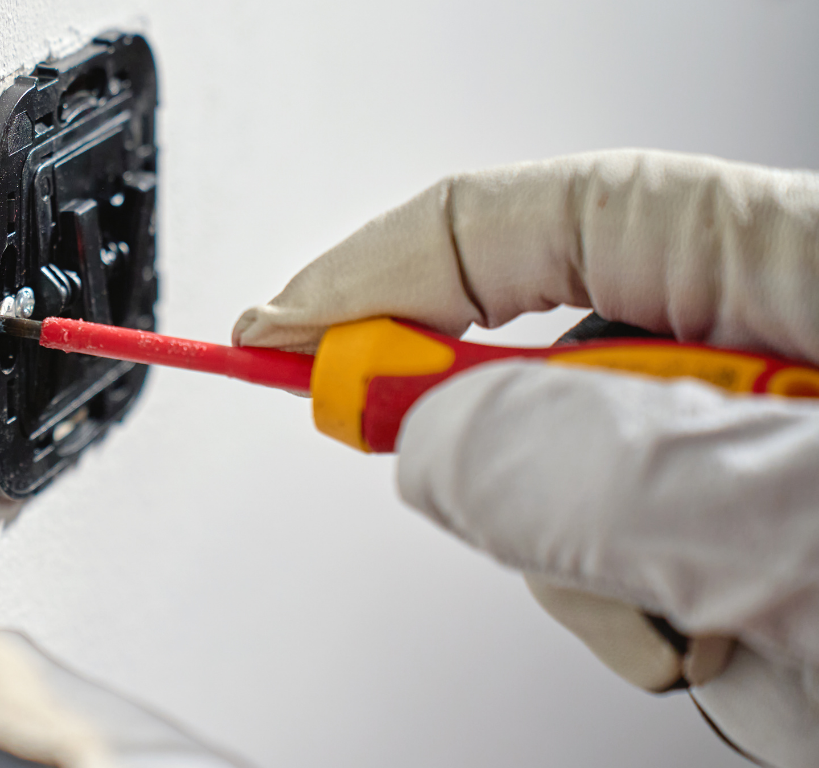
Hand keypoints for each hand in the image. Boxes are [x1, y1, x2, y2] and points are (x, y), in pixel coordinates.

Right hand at [235, 150, 818, 764]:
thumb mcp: (796, 517)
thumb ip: (586, 464)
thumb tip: (425, 437)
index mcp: (789, 263)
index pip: (521, 221)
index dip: (379, 269)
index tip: (277, 335)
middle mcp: (771, 348)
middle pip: (536, 367)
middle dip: (515, 465)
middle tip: (547, 514)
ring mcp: (761, 460)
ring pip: (574, 501)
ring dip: (611, 582)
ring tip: (735, 623)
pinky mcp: (761, 558)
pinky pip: (633, 589)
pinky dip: (660, 637)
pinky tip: (760, 651)